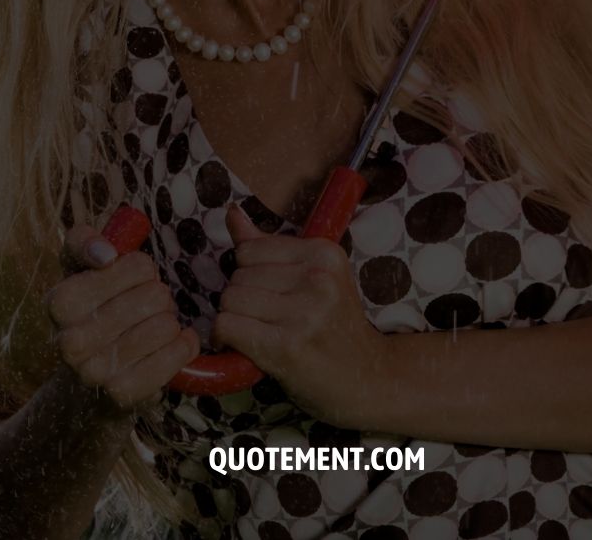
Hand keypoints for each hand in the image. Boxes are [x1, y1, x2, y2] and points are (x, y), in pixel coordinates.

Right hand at [44, 221, 198, 417]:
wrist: (85, 384)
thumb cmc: (90, 311)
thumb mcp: (78, 269)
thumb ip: (84, 242)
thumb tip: (106, 254)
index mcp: (59, 302)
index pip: (137, 267)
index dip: (142, 270)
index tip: (132, 280)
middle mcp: (70, 340)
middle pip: (155, 295)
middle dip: (158, 297)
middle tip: (146, 307)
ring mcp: (95, 371)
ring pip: (166, 325)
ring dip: (169, 321)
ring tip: (155, 326)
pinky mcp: (122, 394)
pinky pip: (175, 355)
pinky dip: (184, 346)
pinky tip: (176, 344)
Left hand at [213, 203, 388, 428]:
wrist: (367, 378)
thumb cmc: (335, 327)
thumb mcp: (314, 277)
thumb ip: (268, 246)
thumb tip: (232, 213)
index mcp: (324, 253)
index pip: (250, 249)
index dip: (249, 273)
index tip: (265, 293)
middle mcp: (316, 278)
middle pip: (238, 275)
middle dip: (241, 297)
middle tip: (263, 318)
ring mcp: (304, 313)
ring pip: (230, 299)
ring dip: (233, 318)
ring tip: (255, 331)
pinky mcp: (287, 346)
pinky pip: (228, 326)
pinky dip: (223, 337)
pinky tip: (238, 345)